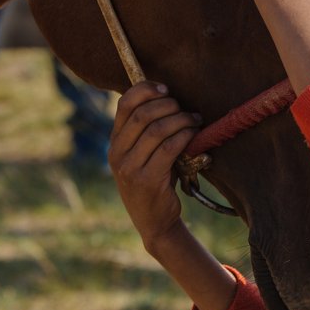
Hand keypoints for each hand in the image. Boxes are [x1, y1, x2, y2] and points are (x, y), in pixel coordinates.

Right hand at [109, 81, 200, 250]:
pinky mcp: (147, 181)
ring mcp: (129, 168)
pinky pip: (169, 148)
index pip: (124, 104)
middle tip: (185, 109)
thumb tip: (169, 95)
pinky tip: (194, 134)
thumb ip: (148, 129)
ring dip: (180, 120)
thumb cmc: (156, 179)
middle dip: (168, 105)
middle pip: (142, 115)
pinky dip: (185, 136)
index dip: (145, 90)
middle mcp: (117, 154)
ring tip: (194, 119)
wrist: (154, 221)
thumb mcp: (144, 154)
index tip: (166, 88)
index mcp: (115, 142)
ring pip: (156, 130)